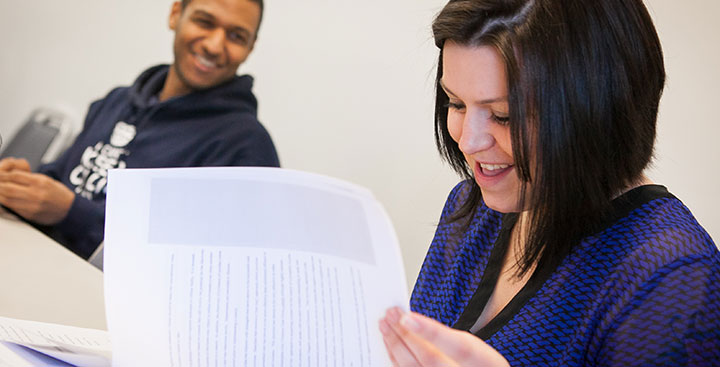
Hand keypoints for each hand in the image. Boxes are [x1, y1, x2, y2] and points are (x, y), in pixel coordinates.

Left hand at [0, 159, 73, 224]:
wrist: (69, 209)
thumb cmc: (58, 194)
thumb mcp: (46, 180)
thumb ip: (28, 178)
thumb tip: (10, 176)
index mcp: (40, 182)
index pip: (15, 176)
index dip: (4, 174)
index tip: (0, 174)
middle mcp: (36, 194)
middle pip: (8, 188)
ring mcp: (32, 206)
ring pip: (7, 199)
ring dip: (0, 194)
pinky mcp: (29, 215)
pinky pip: (12, 208)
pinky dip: (5, 203)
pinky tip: (4, 199)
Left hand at [379, 307, 508, 366]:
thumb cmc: (478, 365)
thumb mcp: (476, 349)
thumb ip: (449, 337)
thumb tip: (412, 319)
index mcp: (487, 364)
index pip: (460, 348)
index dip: (433, 333)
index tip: (407, 317)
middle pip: (431, 359)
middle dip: (406, 335)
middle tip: (391, 314)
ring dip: (396, 345)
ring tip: (385, 325)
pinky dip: (396, 358)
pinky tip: (390, 344)